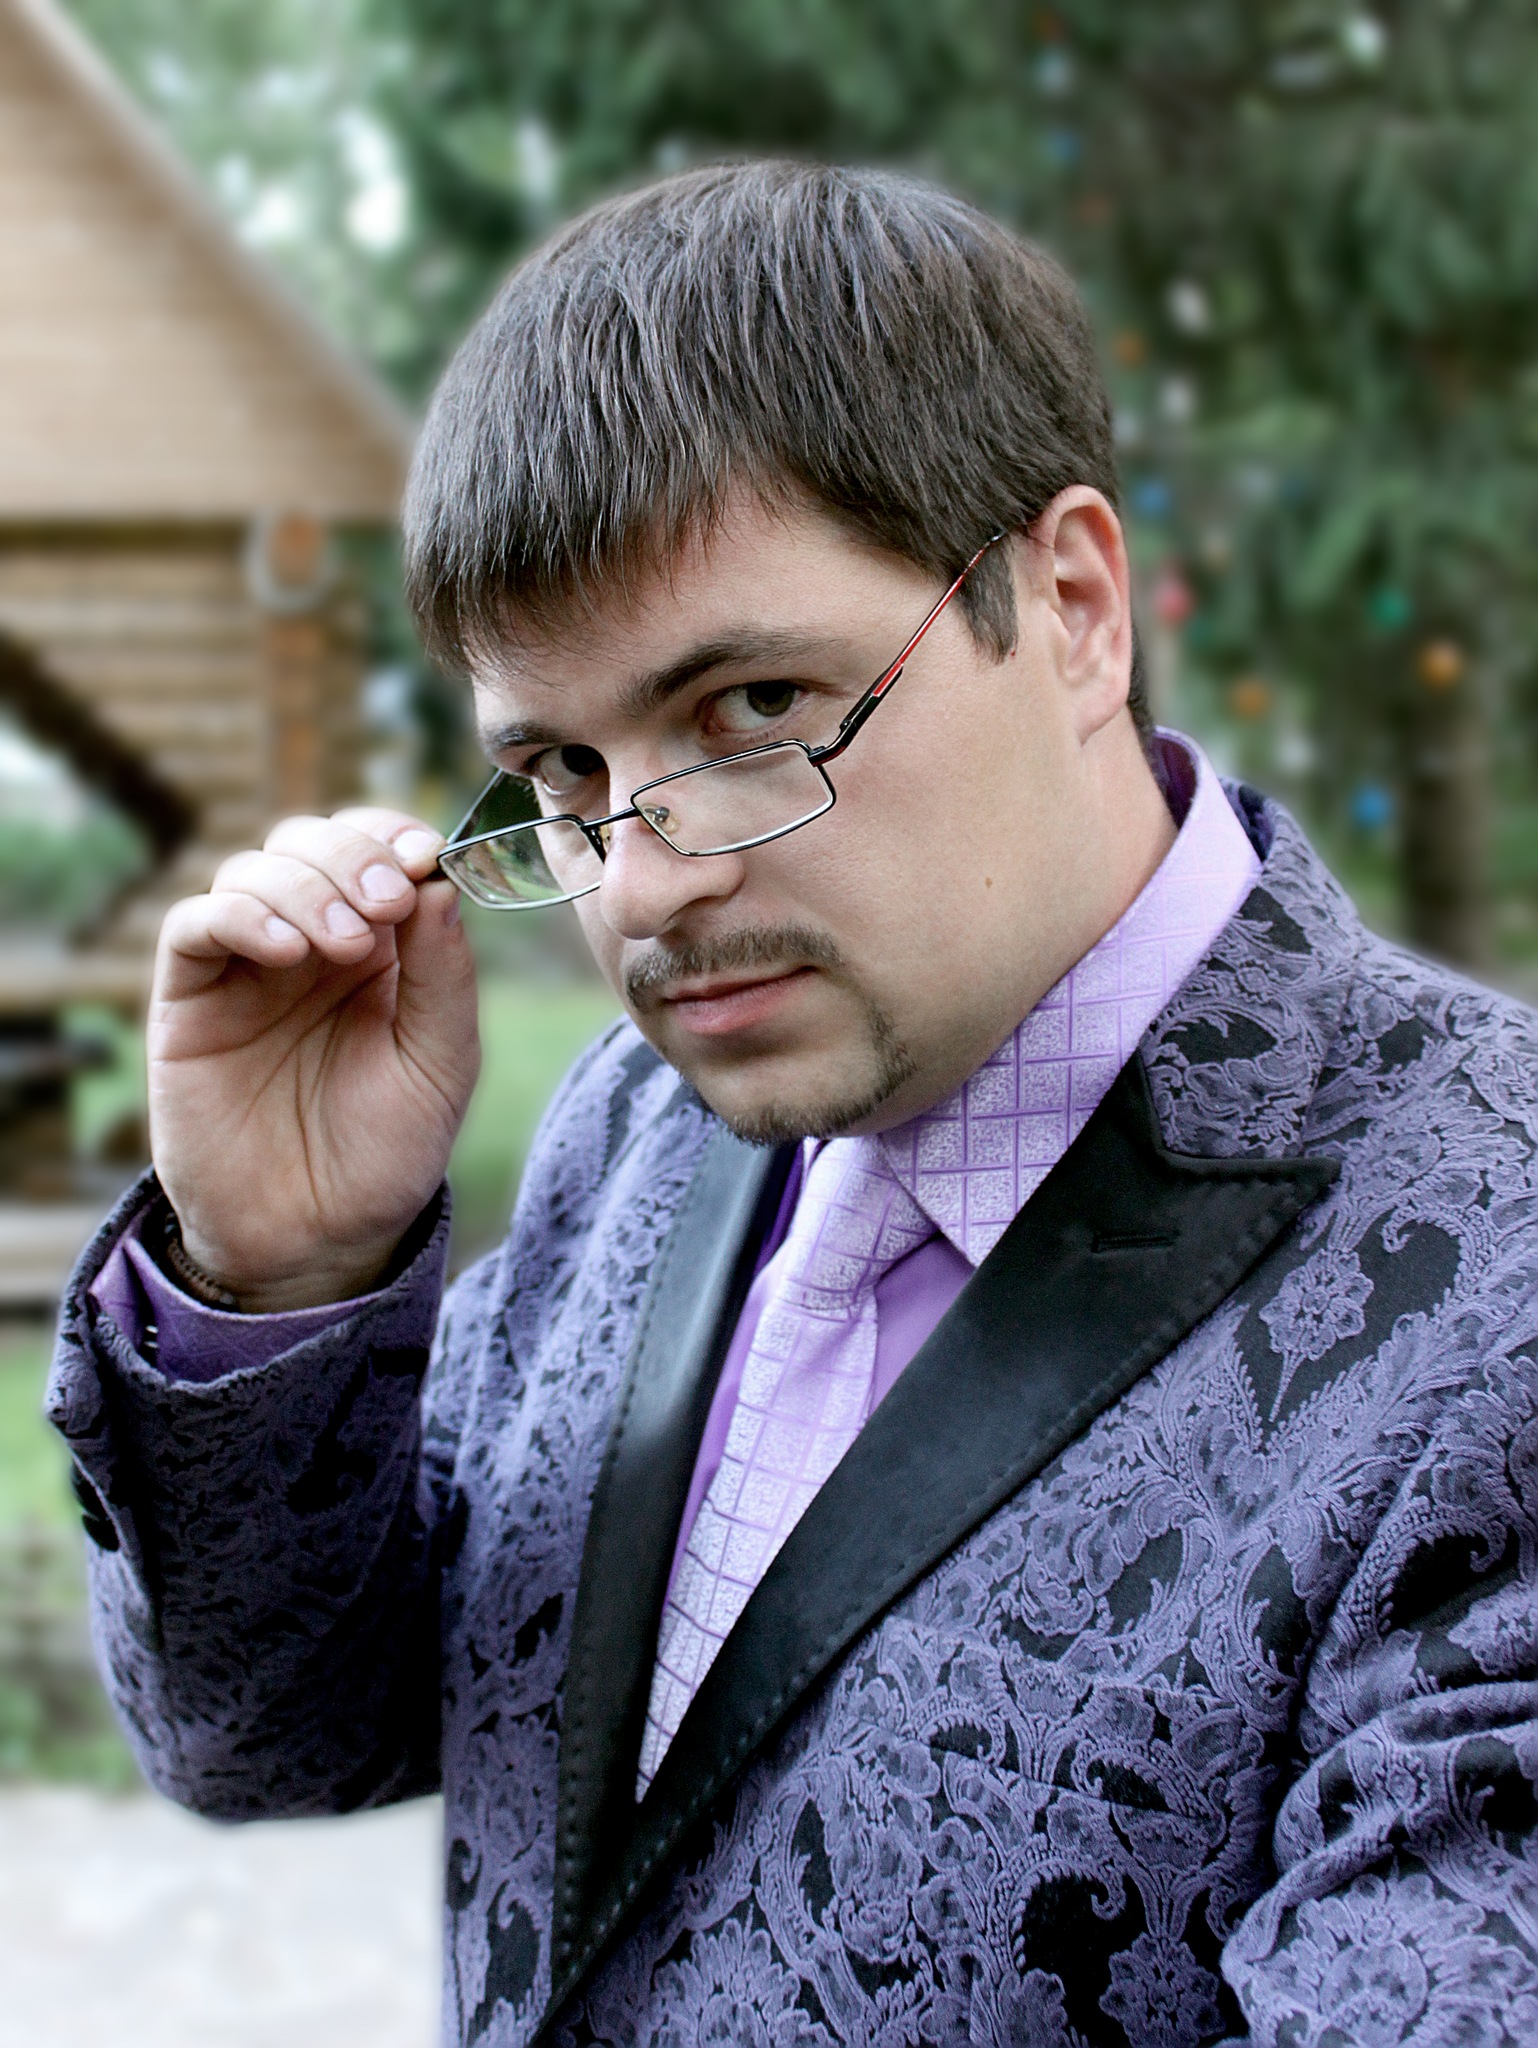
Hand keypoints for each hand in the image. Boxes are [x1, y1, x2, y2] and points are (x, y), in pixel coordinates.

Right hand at [148, 808, 480, 1310]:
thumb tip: (438, 882)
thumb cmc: (385, 1152)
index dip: (393, 835)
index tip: (422, 854)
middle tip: (384, 902)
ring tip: (342, 945)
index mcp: (381, 947)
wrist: (316, 1237)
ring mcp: (246, 966)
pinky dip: (238, 916)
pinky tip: (283, 950)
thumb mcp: (441, 1064)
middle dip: (351, 854)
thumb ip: (443, 976)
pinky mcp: (189, 998)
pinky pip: (195, 925)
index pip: (377, 850)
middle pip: (312, 841)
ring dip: (303, 885)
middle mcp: (310, 942)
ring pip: (254, 869)